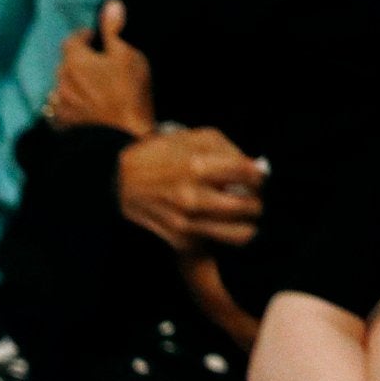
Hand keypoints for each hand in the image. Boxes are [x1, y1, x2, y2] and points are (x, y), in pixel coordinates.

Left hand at [44, 0, 154, 135]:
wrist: (124, 136)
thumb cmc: (129, 93)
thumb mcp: (127, 56)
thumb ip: (114, 30)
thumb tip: (111, 4)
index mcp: (74, 62)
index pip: (71, 40)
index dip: (84, 36)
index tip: (95, 38)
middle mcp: (60, 82)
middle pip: (66, 63)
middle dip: (80, 59)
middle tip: (100, 62)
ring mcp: (59, 105)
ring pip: (63, 85)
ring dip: (75, 82)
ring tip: (96, 86)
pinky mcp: (62, 124)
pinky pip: (63, 107)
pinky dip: (73, 102)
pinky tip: (90, 106)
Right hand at [117, 128, 263, 251]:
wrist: (120, 181)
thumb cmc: (162, 154)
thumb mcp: (197, 137)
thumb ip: (231, 150)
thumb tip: (257, 169)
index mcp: (198, 166)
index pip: (250, 176)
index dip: (259, 177)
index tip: (255, 178)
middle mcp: (193, 197)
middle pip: (248, 208)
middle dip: (256, 203)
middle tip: (251, 199)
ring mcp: (185, 221)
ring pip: (238, 234)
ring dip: (247, 226)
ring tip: (242, 219)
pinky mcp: (179, 238)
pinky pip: (215, 242)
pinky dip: (220, 235)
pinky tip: (214, 224)